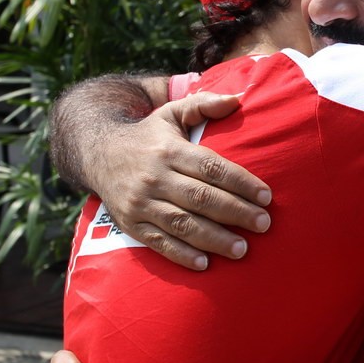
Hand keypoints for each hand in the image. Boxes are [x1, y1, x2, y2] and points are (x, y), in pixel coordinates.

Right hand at [91, 92, 272, 269]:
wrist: (97, 153)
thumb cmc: (148, 135)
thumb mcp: (171, 113)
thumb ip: (203, 104)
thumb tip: (237, 99)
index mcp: (169, 150)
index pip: (211, 167)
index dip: (240, 183)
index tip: (266, 196)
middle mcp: (155, 177)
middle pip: (201, 197)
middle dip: (235, 213)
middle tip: (264, 224)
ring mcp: (141, 203)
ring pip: (182, 223)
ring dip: (214, 238)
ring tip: (242, 249)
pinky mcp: (130, 224)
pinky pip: (158, 242)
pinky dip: (181, 254)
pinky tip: (205, 263)